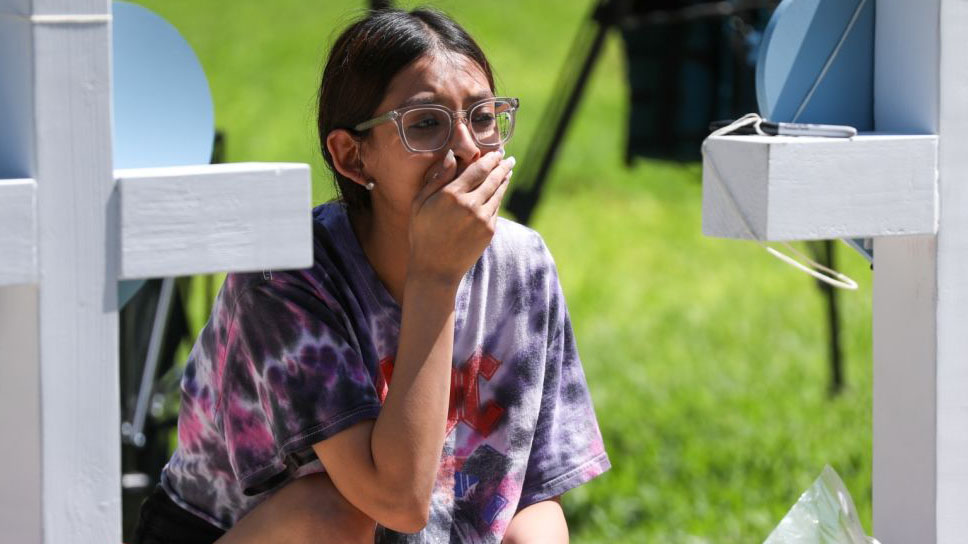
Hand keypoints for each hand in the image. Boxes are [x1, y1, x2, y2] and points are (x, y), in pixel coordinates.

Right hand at [407, 149, 514, 283]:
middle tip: (508, 158)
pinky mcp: (489, 231)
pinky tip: (499, 191)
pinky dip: (499, 197)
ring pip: (497, 193)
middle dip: (502, 166)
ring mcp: (482, 219)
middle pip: (492, 179)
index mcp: (451, 195)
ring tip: (507, 171)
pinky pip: (496, 209)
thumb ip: (436, 179)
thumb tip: (452, 157)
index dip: (490, 159)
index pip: (477, 170)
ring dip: (504, 180)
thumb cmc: (422, 234)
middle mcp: (470, 205)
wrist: (435, 269)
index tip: (497, 152)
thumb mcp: (419, 204)